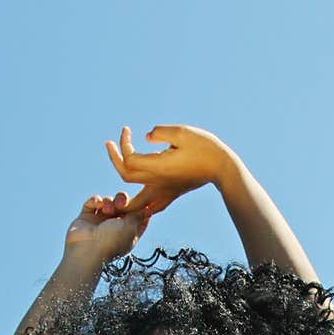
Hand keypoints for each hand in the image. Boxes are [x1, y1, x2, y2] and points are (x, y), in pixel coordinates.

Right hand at [63, 190, 152, 264]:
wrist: (86, 250)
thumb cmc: (111, 242)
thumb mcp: (131, 228)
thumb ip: (139, 216)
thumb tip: (148, 209)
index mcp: (128, 233)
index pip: (139, 218)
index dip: (142, 208)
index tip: (145, 200)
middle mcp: (115, 227)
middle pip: (124, 206)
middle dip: (123, 200)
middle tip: (122, 202)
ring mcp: (100, 222)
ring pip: (109, 202)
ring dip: (109, 202)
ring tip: (106, 210)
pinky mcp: (87, 217)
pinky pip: (93, 203)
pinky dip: (96, 201)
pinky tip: (98, 205)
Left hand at [104, 124, 237, 215]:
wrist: (222, 168)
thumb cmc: (204, 147)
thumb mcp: (182, 132)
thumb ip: (161, 132)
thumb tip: (147, 136)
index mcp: (159, 167)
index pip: (129, 159)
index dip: (123, 144)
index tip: (127, 130)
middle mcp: (159, 182)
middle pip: (126, 177)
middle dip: (115, 159)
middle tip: (111, 143)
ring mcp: (164, 190)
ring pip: (135, 198)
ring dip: (122, 185)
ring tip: (117, 177)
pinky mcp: (171, 193)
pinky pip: (150, 205)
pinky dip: (140, 202)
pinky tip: (138, 197)